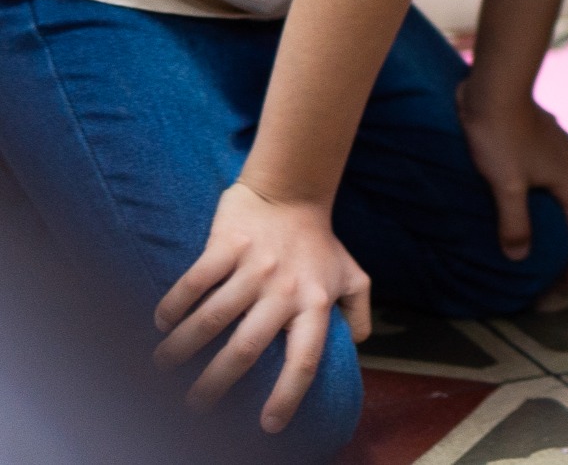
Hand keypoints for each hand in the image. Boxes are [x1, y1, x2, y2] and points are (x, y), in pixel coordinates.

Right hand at [153, 181, 370, 432]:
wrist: (293, 190)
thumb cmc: (320, 242)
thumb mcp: (352, 275)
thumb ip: (358, 311)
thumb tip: (357, 346)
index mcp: (317, 302)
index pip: (306, 358)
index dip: (288, 395)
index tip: (268, 426)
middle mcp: (287, 288)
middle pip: (247, 348)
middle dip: (216, 383)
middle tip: (194, 408)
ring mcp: (257, 265)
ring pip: (212, 318)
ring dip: (182, 348)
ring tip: (162, 367)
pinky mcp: (229, 243)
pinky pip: (195, 281)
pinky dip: (174, 305)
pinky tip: (161, 323)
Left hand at [456, 72, 567, 278]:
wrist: (494, 90)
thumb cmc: (501, 138)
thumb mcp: (505, 185)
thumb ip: (514, 223)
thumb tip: (519, 256)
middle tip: (564, 267)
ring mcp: (559, 149)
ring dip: (564, 217)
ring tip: (551, 236)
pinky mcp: (544, 139)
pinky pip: (555, 177)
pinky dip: (551, 198)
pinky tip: (533, 198)